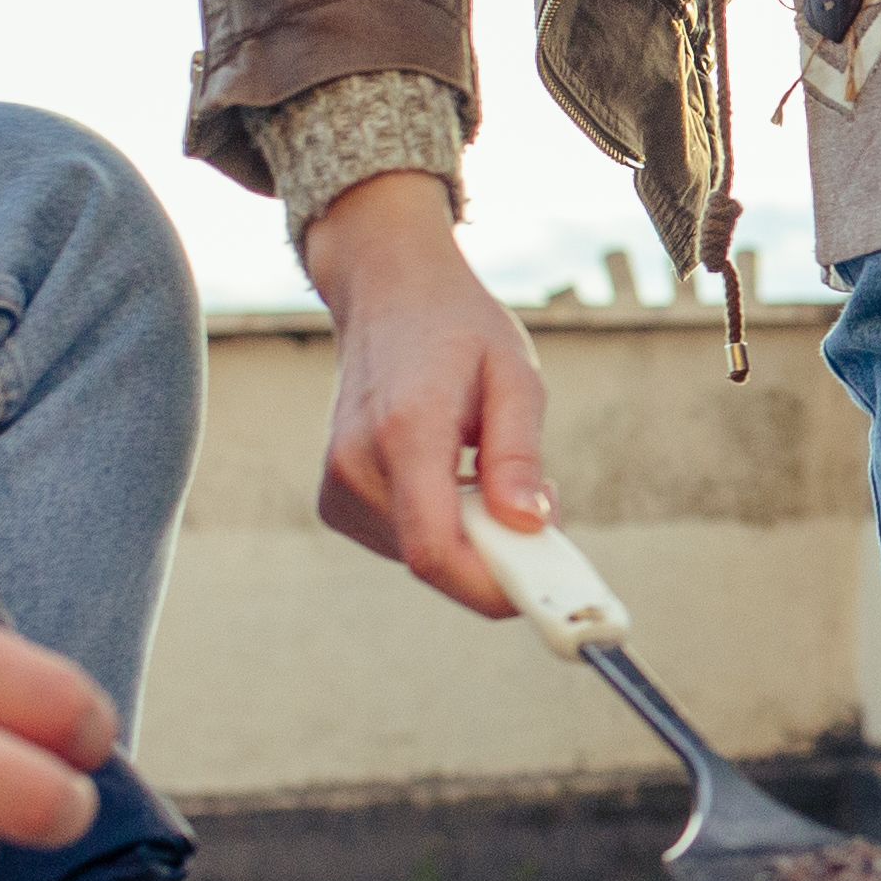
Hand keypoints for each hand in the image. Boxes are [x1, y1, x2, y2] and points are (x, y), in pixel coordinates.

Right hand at [303, 172, 551, 617]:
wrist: (388, 293)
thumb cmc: (460, 330)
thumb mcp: (515, 377)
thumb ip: (519, 456)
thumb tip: (529, 526)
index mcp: (405, 431)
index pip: (436, 550)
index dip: (492, 587)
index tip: (545, 587)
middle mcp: (357, 464)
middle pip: (434, 560)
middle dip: (496, 556)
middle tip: (536, 505)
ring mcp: (338, 483)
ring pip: (420, 556)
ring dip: (471, 539)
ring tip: (489, 473)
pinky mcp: (335, 498)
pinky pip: (401, 542)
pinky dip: (442, 528)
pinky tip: (453, 478)